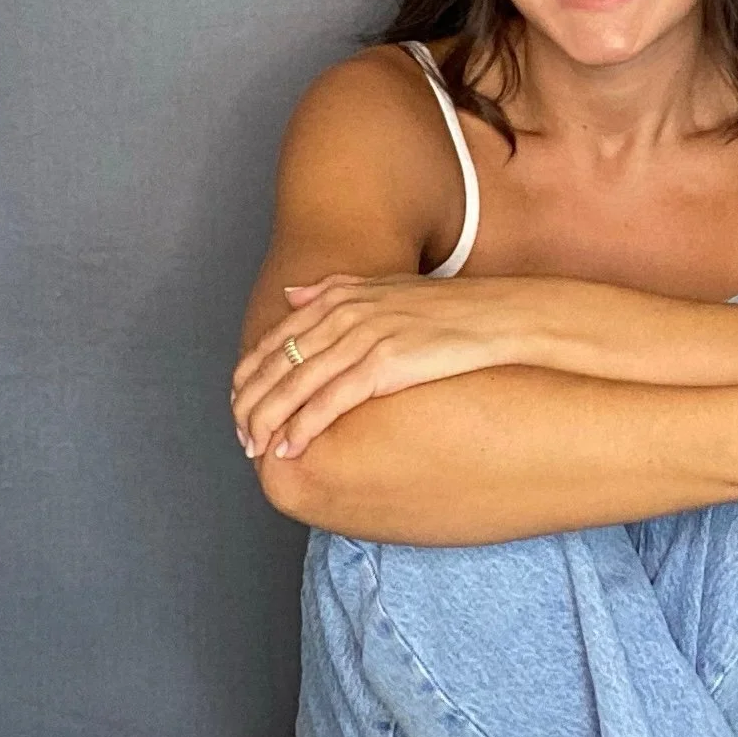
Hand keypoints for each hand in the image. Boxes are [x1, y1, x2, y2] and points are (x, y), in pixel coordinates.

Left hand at [230, 272, 522, 458]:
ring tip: (257, 448)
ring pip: (295, 386)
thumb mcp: (384, 287)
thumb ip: (333, 290)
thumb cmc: (448, 308)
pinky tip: (290, 447)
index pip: (273, 341)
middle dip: (251, 405)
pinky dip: (304, 426)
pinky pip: (330, 401)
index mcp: (337, 297)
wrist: (498, 316)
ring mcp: (362, 337)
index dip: (249, 377)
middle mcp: (343, 313)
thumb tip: (291, 296)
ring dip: (269, 421)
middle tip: (242, 437)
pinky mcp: (384, 364)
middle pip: (276, 365)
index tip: (240, 405)